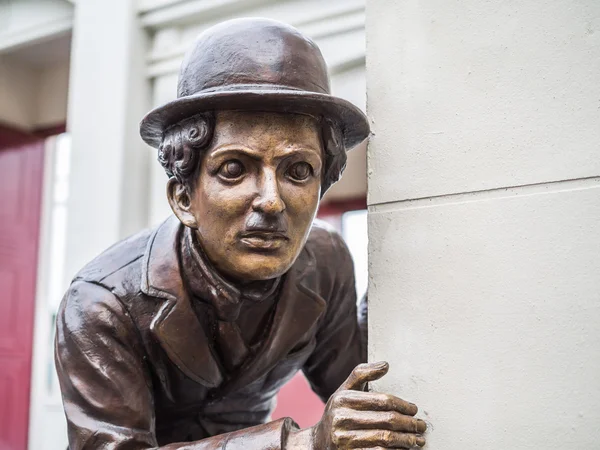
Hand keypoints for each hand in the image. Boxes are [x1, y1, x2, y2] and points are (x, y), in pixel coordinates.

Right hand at [312, 362, 426, 448]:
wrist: (318, 442)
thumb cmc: (337, 413)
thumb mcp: (344, 390)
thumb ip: (362, 374)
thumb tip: (385, 365)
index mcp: (343, 399)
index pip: (382, 400)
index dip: (402, 405)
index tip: (414, 409)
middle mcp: (342, 418)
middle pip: (386, 420)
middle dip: (409, 424)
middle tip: (421, 426)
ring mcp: (344, 439)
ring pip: (385, 439)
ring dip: (406, 440)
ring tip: (417, 440)